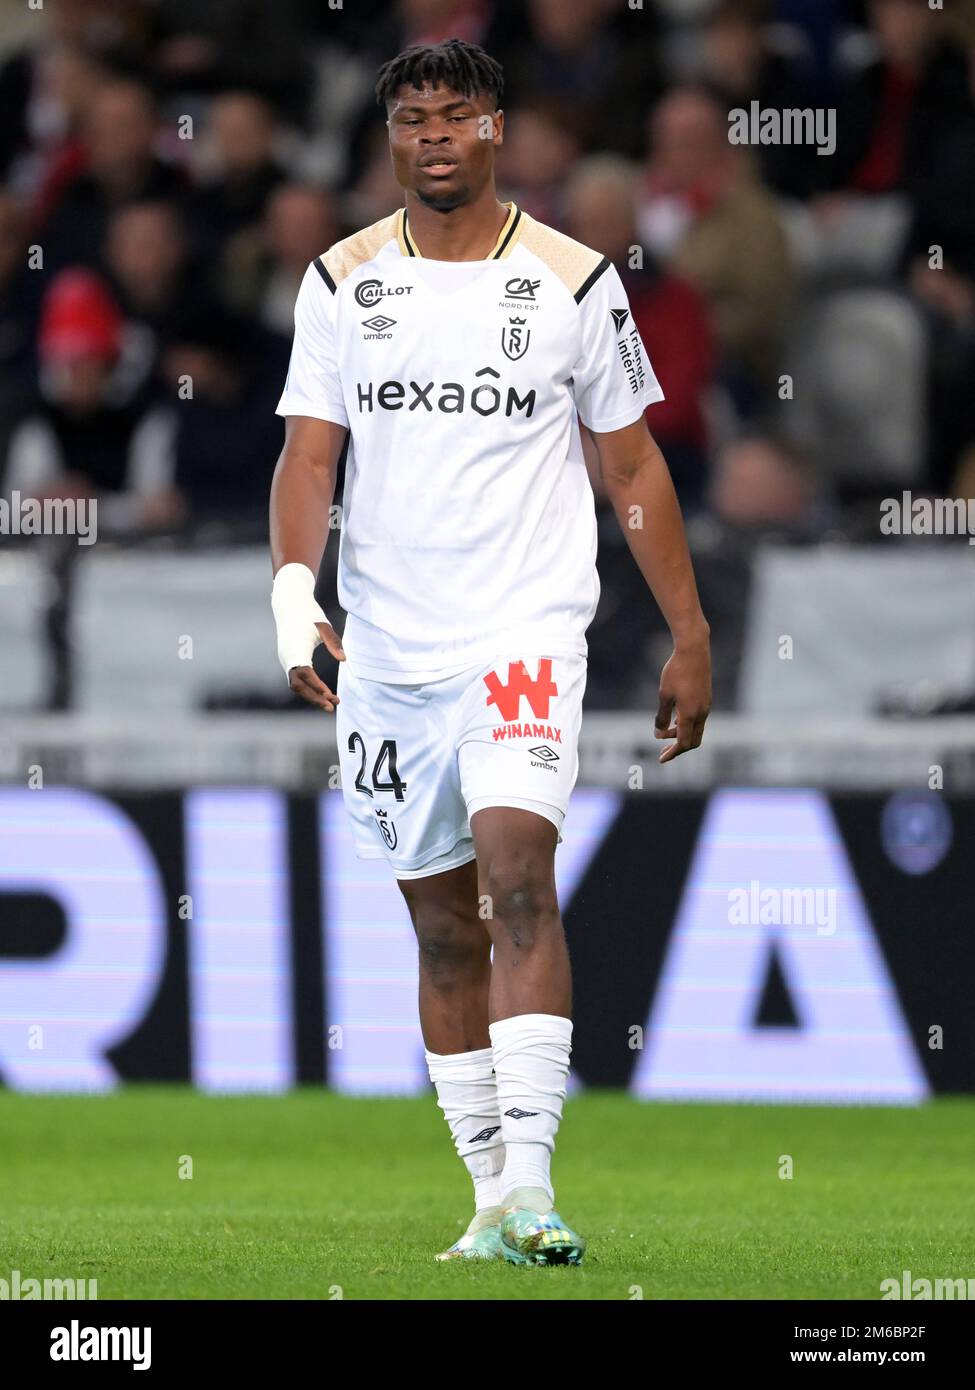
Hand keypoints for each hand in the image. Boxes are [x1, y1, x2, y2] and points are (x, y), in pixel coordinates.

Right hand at [288, 620, 344, 711]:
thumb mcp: (324, 626)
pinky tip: (323, 692)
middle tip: (333, 706)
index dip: (316, 686)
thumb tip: (344, 660)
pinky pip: (296, 679)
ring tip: (332, 701)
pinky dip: (309, 687)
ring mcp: (286, 660)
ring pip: (297, 684)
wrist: (289, 604)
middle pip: (298, 685)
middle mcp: (287, 657)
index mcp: (295, 648)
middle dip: (315, 698)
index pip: (304, 673)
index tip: (329, 694)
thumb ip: (333, 643)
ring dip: (313, 694)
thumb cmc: (308, 614)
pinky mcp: (288, 660)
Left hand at [654, 634, 710, 762]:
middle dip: (678, 748)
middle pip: (693, 741)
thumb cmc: (676, 671)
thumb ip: (662, 716)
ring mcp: (706, 706)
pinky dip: (686, 725)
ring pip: (696, 730)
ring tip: (664, 733)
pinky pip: (698, 720)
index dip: (673, 754)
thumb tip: (659, 734)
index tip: (661, 759)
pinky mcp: (706, 699)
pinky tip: (674, 721)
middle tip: (662, 751)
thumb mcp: (664, 695)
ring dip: (681, 735)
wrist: (693, 651)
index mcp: (690, 714)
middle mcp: (702, 713)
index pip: (683, 743)